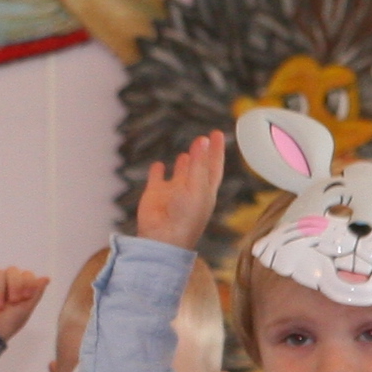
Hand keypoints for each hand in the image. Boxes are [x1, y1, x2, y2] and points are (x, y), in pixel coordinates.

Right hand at [0, 266, 49, 339]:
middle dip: (14, 285)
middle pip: (12, 270)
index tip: (25, 297)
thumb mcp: (26, 308)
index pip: (25, 274)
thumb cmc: (8, 323)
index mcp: (17, 287)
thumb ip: (36, 292)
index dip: (27, 282)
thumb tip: (46, 278)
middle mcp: (3, 282)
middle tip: (12, 300)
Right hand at [134, 132, 225, 250]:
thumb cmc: (186, 217)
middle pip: (199, 167)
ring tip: (186, 152)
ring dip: (183, 163)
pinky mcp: (155, 195)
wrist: (163, 238)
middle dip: (202, 154)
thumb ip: (199, 163)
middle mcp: (191, 189)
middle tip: (203, 138)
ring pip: (179, 174)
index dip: (216, 150)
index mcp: (206, 189)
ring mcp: (173, 192)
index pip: (214, 165)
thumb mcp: (197, 187)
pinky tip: (159, 164)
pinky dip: (157, 171)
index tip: (217, 133)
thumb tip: (202, 139)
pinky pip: (157, 179)